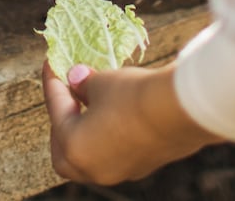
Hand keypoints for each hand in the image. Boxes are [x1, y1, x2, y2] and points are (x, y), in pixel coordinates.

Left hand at [43, 61, 221, 186]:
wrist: (183, 111)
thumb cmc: (133, 95)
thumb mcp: (102, 82)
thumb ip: (82, 83)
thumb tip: (75, 79)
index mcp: (74, 148)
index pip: (55, 109)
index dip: (52, 81)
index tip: (51, 63)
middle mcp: (94, 168)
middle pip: (64, 152)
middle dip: (61, 124)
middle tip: (66, 97)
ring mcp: (120, 171)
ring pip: (90, 157)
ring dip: (85, 132)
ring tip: (90, 105)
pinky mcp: (143, 166)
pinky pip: (115, 154)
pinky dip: (107, 138)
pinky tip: (115, 116)